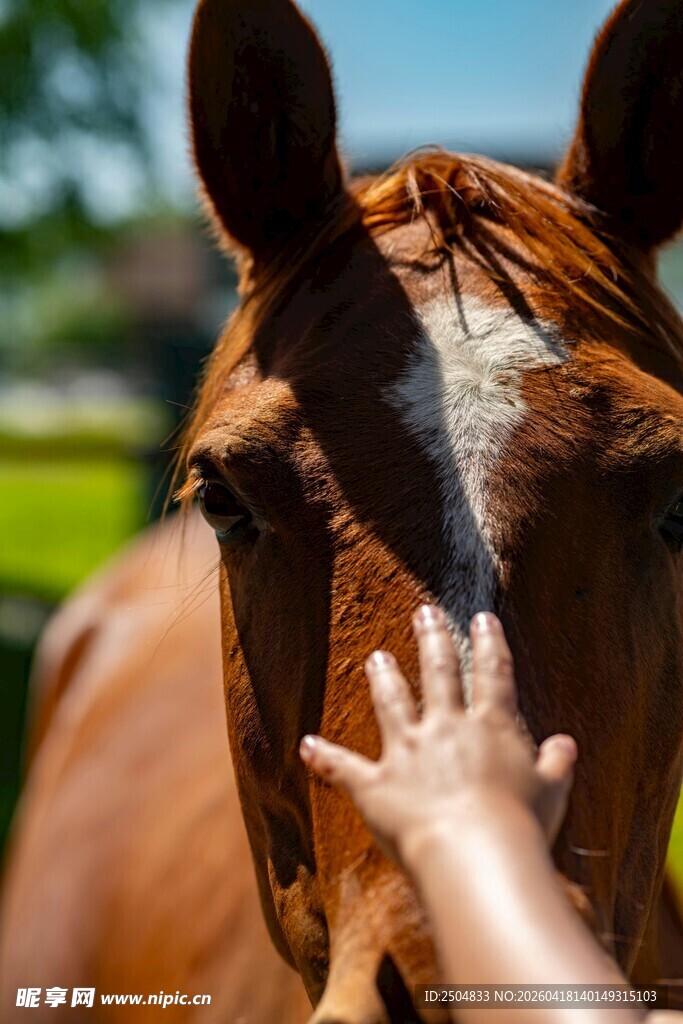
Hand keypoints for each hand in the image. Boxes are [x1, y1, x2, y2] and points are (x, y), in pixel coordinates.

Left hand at [300, 607, 576, 867]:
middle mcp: (445, 728)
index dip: (489, 643)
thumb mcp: (552, 792)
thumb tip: (566, 744)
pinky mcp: (376, 785)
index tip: (483, 619)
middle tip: (424, 612)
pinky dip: (323, 757)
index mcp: (490, 727)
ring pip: (391, 703)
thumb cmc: (521, 825)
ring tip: (375, 657)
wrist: (476, 851)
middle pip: (438, 673)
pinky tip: (305, 744)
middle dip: (432, 639)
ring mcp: (407, 752)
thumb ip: (555, 764)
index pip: (493, 674)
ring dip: (384, 678)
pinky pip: (344, 768)